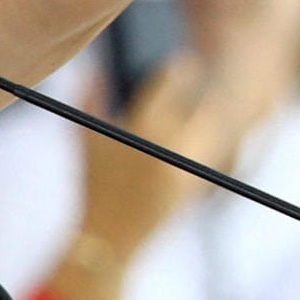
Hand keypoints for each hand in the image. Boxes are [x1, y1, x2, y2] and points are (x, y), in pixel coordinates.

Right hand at [81, 54, 267, 258]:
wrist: (110, 237)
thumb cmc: (94, 184)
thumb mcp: (87, 139)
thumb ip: (91, 97)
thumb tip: (96, 68)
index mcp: (146, 126)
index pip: (172, 83)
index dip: (178, 69)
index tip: (181, 61)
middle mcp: (174, 144)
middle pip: (203, 107)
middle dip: (199, 97)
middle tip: (196, 84)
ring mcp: (190, 167)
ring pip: (211, 132)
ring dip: (205, 120)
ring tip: (198, 109)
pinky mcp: (198, 186)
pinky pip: (209, 155)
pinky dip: (204, 144)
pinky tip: (196, 138)